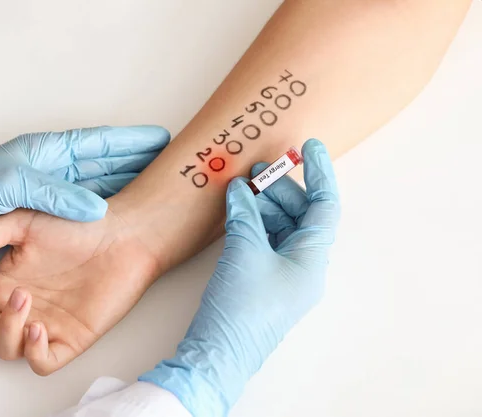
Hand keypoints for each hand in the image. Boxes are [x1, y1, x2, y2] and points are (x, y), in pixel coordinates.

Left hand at [0, 126, 169, 257]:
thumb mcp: (10, 185)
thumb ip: (54, 194)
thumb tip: (95, 209)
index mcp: (49, 155)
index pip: (100, 144)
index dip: (132, 142)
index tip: (161, 139)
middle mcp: (57, 173)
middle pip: (109, 163)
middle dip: (140, 161)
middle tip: (170, 161)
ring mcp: (55, 196)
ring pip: (104, 186)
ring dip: (131, 183)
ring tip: (158, 184)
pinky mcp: (51, 220)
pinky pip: (90, 212)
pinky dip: (112, 210)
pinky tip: (126, 214)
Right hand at [0, 204, 162, 375]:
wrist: (123, 235)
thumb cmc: (77, 225)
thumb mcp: (24, 223)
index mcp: (3, 284)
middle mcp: (19, 309)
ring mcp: (45, 325)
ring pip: (6, 350)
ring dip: (5, 330)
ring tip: (23, 298)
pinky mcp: (72, 338)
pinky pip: (43, 361)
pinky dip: (34, 352)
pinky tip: (38, 327)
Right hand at [140, 139, 340, 416]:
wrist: (219, 352)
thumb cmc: (241, 306)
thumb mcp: (244, 251)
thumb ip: (245, 214)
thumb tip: (241, 189)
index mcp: (312, 259)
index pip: (325, 206)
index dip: (320, 173)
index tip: (309, 146)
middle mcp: (303, 266)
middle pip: (300, 214)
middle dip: (279, 188)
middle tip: (255, 169)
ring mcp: (283, 274)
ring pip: (281, 227)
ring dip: (263, 205)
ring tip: (241, 188)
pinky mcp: (263, 280)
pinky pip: (265, 241)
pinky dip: (253, 223)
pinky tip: (237, 210)